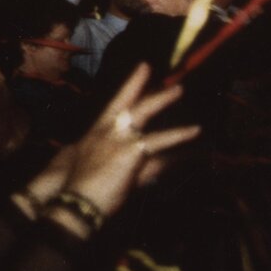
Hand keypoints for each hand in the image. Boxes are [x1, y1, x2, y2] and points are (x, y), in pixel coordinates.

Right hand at [57, 64, 199, 218]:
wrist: (76, 202)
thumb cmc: (80, 189)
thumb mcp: (108, 175)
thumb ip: (133, 163)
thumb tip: (160, 161)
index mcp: (96, 134)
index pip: (114, 105)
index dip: (129, 87)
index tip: (141, 70)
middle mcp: (106, 131)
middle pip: (124, 101)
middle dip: (137, 84)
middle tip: (148, 68)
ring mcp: (118, 139)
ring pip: (141, 112)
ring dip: (160, 99)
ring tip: (178, 89)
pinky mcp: (131, 151)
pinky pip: (160, 141)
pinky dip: (178, 136)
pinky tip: (194, 131)